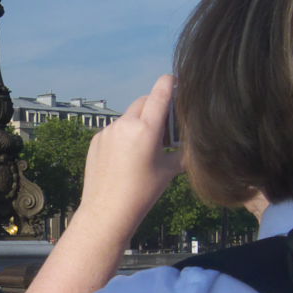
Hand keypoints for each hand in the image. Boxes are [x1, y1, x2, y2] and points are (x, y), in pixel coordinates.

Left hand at [76, 74, 184, 231]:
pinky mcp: (96, 140)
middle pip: (144, 101)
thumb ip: (182, 152)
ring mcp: (108, 131)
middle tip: (166, 124)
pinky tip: (128, 155)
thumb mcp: (168, 171)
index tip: (177, 80)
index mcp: (146, 129)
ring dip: (140, 121)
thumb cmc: (142, 193)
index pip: (161, 92)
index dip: (171, 83)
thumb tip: (195, 144)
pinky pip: (115, 129)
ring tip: (147, 145)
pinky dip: (125, 134)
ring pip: (129, 116)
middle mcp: (125, 124)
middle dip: (156, 106)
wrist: (106, 212)